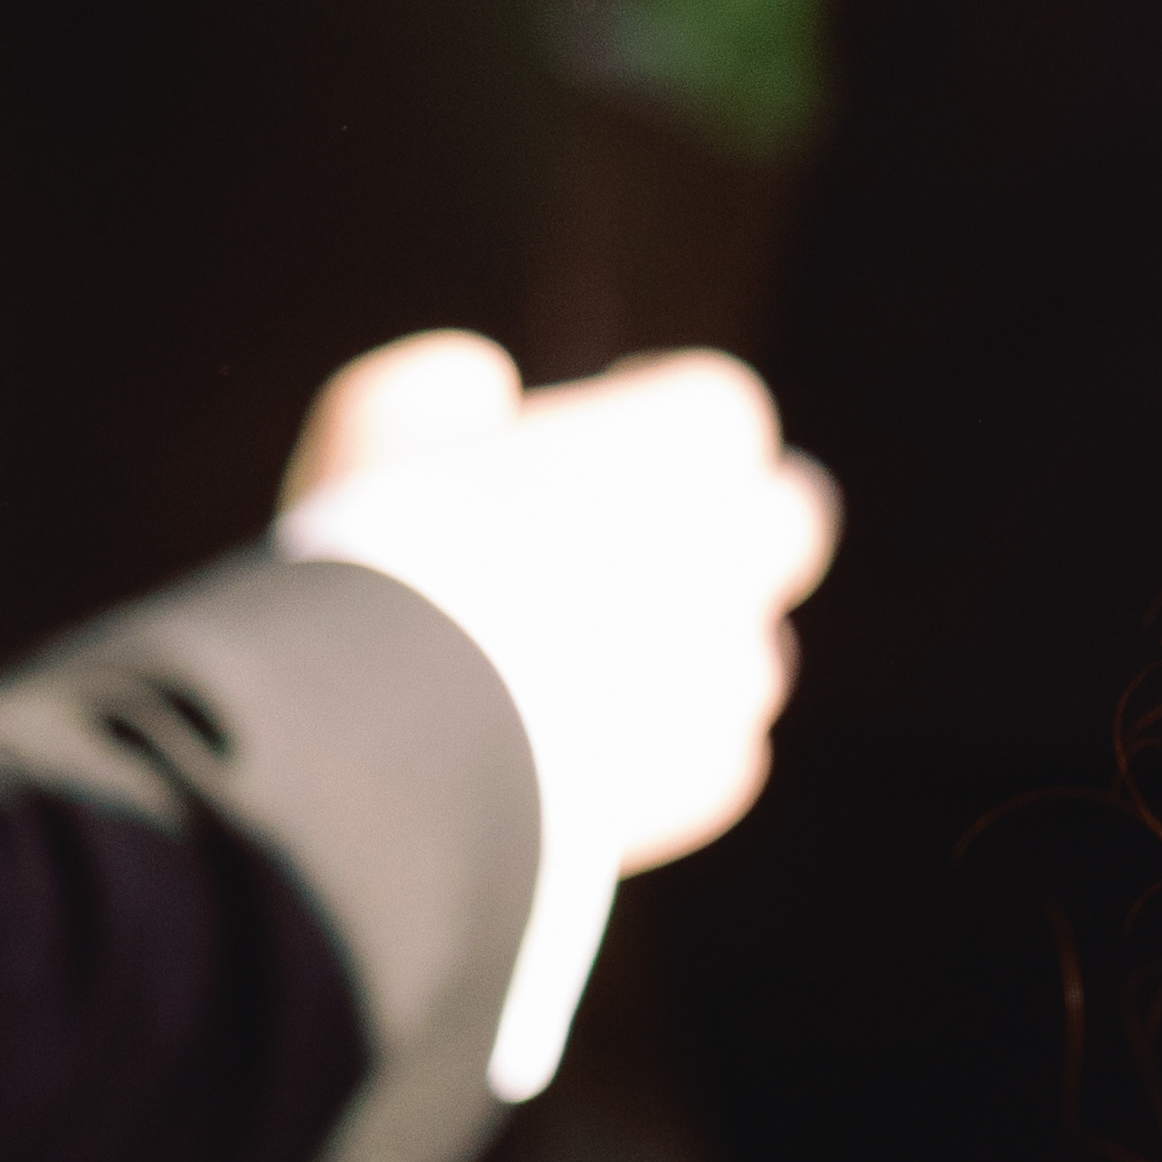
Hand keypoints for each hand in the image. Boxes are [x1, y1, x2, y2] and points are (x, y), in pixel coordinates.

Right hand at [277, 331, 837, 872]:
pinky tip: (591, 753)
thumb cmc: (386, 562)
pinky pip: (723, 752)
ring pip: (753, 647)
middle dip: (731, 525)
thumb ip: (438, 388)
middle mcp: (741, 547)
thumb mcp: (373, 429)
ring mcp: (737, 667)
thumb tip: (484, 385)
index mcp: (683, 437)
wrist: (410, 748)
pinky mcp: (717, 775)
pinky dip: (671, 749)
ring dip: (693, 648)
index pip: (717, 410)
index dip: (659, 421)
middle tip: (642, 544)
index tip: (604, 440)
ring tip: (585, 668)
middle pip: (788, 519)